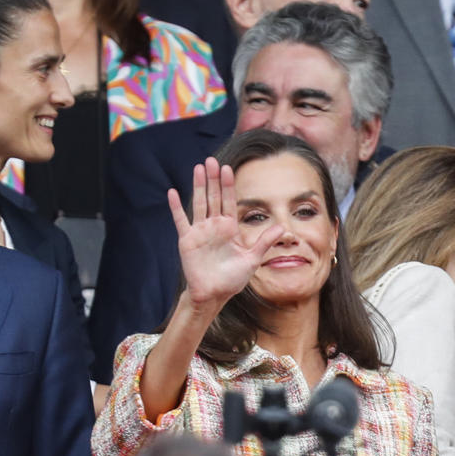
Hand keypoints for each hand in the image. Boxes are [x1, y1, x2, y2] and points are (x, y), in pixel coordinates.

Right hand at [170, 160, 284, 309]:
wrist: (214, 294)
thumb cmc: (232, 279)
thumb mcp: (252, 259)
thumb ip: (264, 242)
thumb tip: (283, 228)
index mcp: (229, 228)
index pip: (229, 201)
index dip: (228, 185)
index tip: (227, 168)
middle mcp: (214, 226)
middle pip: (213, 197)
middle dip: (213, 179)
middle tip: (211, 161)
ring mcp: (200, 232)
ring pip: (198, 203)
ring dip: (198, 186)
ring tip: (198, 168)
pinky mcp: (187, 240)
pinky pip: (181, 221)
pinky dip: (176, 207)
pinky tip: (172, 193)